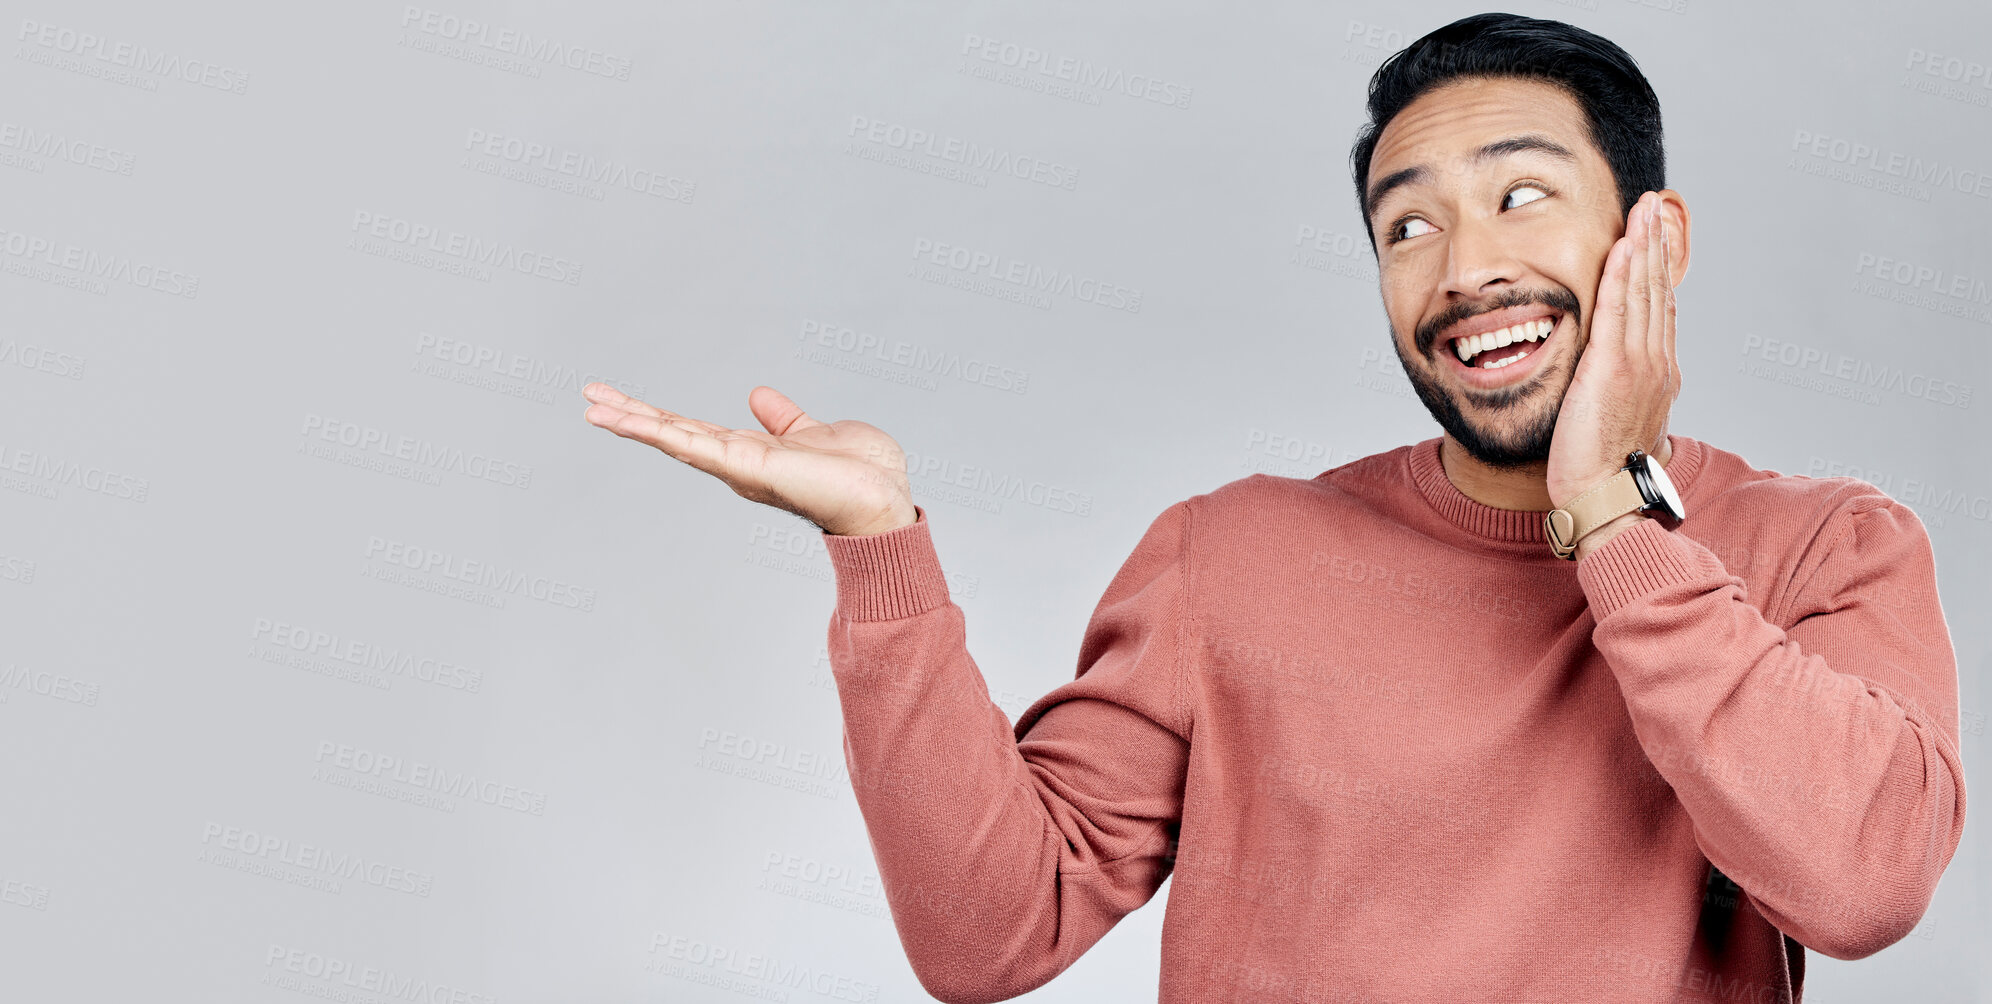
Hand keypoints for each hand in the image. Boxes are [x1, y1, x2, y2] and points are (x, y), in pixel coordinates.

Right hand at [581, 383, 917, 536]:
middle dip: (631, 416)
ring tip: (592, 407)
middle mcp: (737, 463)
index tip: (621, 400)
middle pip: (673, 433)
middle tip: (589, 397)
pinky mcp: (746, 466)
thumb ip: (783, 419)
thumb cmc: (861, 475)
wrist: (883, 500)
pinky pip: (694, 445)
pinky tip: (630, 421)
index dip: (657, 415)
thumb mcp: (813, 432)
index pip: (693, 430)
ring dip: (632, 422)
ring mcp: (738, 467)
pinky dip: (660, 432)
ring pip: (674, 438)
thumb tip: (758, 395)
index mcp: (750, 454)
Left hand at [1545, 190, 1681, 508]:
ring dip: (1643, 246)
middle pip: (1656, 290)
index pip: (1657, 307)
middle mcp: (1656, 362)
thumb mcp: (1616, 416)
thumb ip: (1615, 386)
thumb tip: (1604, 373)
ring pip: (1642, 293)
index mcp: (1658, 372)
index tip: (1653, 236)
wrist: (1606, 495)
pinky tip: (1624, 246)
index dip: (1656, 268)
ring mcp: (1639, 364)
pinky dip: (1622, 275)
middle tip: (1653, 205)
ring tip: (1643, 210)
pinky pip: (1618, 310)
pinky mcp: (1614, 369)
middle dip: (1655, 244)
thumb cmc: (1602, 466)